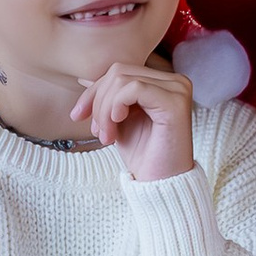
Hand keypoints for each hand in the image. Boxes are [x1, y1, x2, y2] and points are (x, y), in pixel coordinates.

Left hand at [76, 58, 195, 182]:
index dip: (94, 91)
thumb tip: (84, 78)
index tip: (77, 116)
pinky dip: (116, 106)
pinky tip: (117, 124)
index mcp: (164, 83)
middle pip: (119, 72)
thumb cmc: (142, 154)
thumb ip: (108, 98)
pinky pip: (134, 89)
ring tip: (106, 136)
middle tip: (97, 132)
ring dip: (104, 109)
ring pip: (123, 80)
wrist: (159, 184)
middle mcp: (176, 81)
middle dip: (98, 101)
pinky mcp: (175, 102)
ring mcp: (178, 90)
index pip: (120, 71)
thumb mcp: (118, 120)